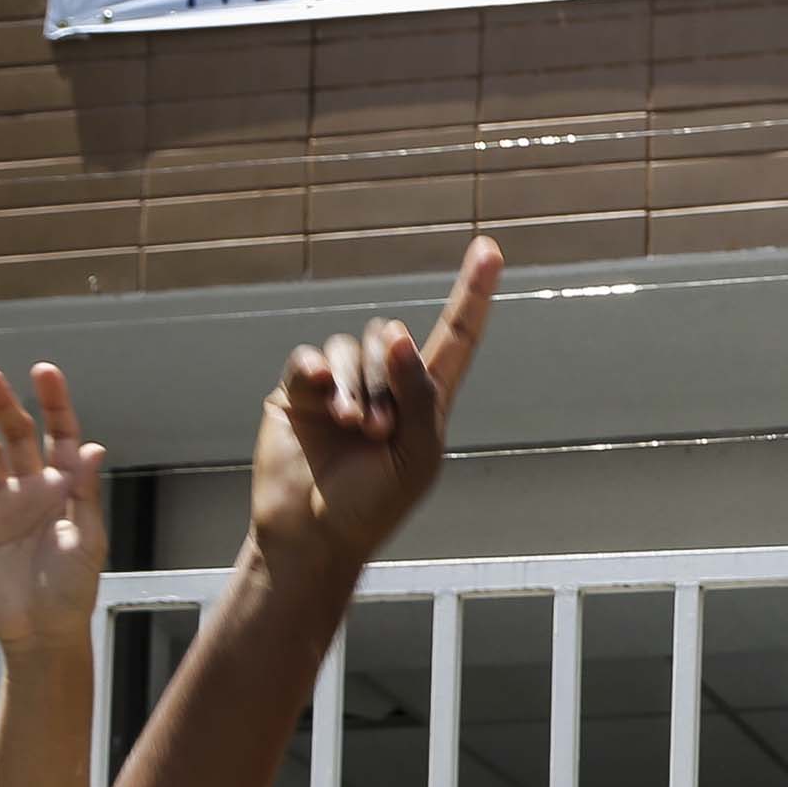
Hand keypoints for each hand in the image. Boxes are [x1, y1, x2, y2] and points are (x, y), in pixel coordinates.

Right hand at [0, 362, 105, 659]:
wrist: (42, 631)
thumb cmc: (73, 588)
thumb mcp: (87, 540)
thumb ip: (85, 493)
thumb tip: (91, 447)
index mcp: (65, 486)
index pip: (60, 433)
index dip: (53, 402)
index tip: (43, 371)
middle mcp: (32, 486)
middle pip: (15, 434)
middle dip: (0, 403)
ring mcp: (1, 502)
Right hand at [253, 236, 502, 591]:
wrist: (313, 536)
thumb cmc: (373, 506)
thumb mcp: (416, 457)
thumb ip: (418, 395)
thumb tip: (401, 333)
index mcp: (425, 401)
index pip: (455, 337)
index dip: (472, 294)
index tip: (488, 250)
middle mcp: (385, 385)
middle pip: (392, 337)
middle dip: (387, 375)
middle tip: (378, 430)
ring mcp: (340, 386)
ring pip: (350, 347)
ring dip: (353, 385)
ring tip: (351, 428)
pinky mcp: (299, 391)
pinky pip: (310, 359)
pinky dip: (316, 373)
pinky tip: (318, 398)